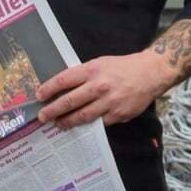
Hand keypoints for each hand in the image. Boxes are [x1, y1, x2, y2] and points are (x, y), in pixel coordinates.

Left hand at [37, 51, 172, 128]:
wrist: (150, 73)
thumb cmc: (123, 67)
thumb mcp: (101, 63)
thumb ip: (84, 75)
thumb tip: (64, 88)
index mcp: (92, 70)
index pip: (64, 80)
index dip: (48, 89)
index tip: (39, 96)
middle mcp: (98, 86)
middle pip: (69, 101)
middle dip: (52, 110)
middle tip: (42, 117)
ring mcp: (108, 102)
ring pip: (81, 116)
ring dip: (66, 121)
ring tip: (58, 124)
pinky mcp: (117, 115)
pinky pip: (98, 123)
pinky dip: (87, 125)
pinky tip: (79, 127)